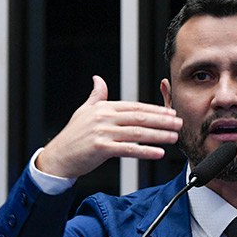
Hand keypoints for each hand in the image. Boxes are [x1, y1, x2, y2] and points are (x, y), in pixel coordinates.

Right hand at [37, 75, 181, 178]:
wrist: (58, 157)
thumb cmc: (72, 136)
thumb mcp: (83, 111)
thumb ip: (96, 96)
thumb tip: (98, 79)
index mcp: (104, 108)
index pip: (135, 107)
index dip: (154, 109)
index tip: (170, 112)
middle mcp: (104, 118)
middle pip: (140, 117)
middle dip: (162, 120)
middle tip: (179, 122)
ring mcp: (103, 132)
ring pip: (137, 132)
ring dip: (158, 135)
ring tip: (173, 137)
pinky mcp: (101, 148)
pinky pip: (128, 149)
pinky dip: (145, 151)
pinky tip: (158, 152)